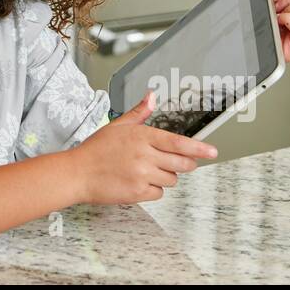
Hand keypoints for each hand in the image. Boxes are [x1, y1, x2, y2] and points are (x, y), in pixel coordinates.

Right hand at [69, 92, 216, 204]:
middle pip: (182, 163)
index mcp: (141, 137)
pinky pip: (159, 193)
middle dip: (184, 163)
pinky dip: (152, 189)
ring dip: (165, 176)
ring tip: (144, 170)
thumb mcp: (117, 126)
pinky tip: (138, 182)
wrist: (77, 173)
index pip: (178, 142)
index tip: (212, 151)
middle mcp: (144, 156)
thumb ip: (139, 113)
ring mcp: (142, 175)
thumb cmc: (95, 149)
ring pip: (172, 179)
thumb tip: (152, 96)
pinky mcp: (138, 193)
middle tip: (176, 161)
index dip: (198, 148)